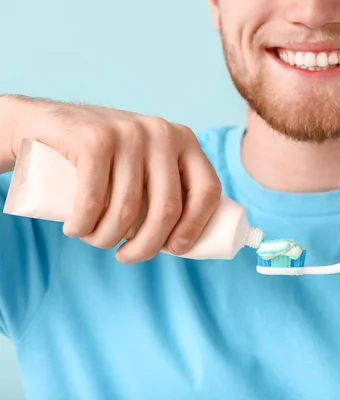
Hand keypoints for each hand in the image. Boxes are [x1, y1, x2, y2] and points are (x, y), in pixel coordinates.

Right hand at [0, 95, 220, 263]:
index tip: (175, 251)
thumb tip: (184, 241)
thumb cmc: (102, 158)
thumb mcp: (143, 162)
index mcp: (185, 140)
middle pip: (167, 208)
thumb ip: (166, 186)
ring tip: (95, 239)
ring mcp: (129, 133)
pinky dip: (83, 226)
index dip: (196, 227)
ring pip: (127, 210)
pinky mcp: (94, 139)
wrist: (40, 122)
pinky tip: (76, 230)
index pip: (208, 190)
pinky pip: (95, 201)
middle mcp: (162, 133)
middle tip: (126, 257)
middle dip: (147, 246)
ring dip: (107, 239)